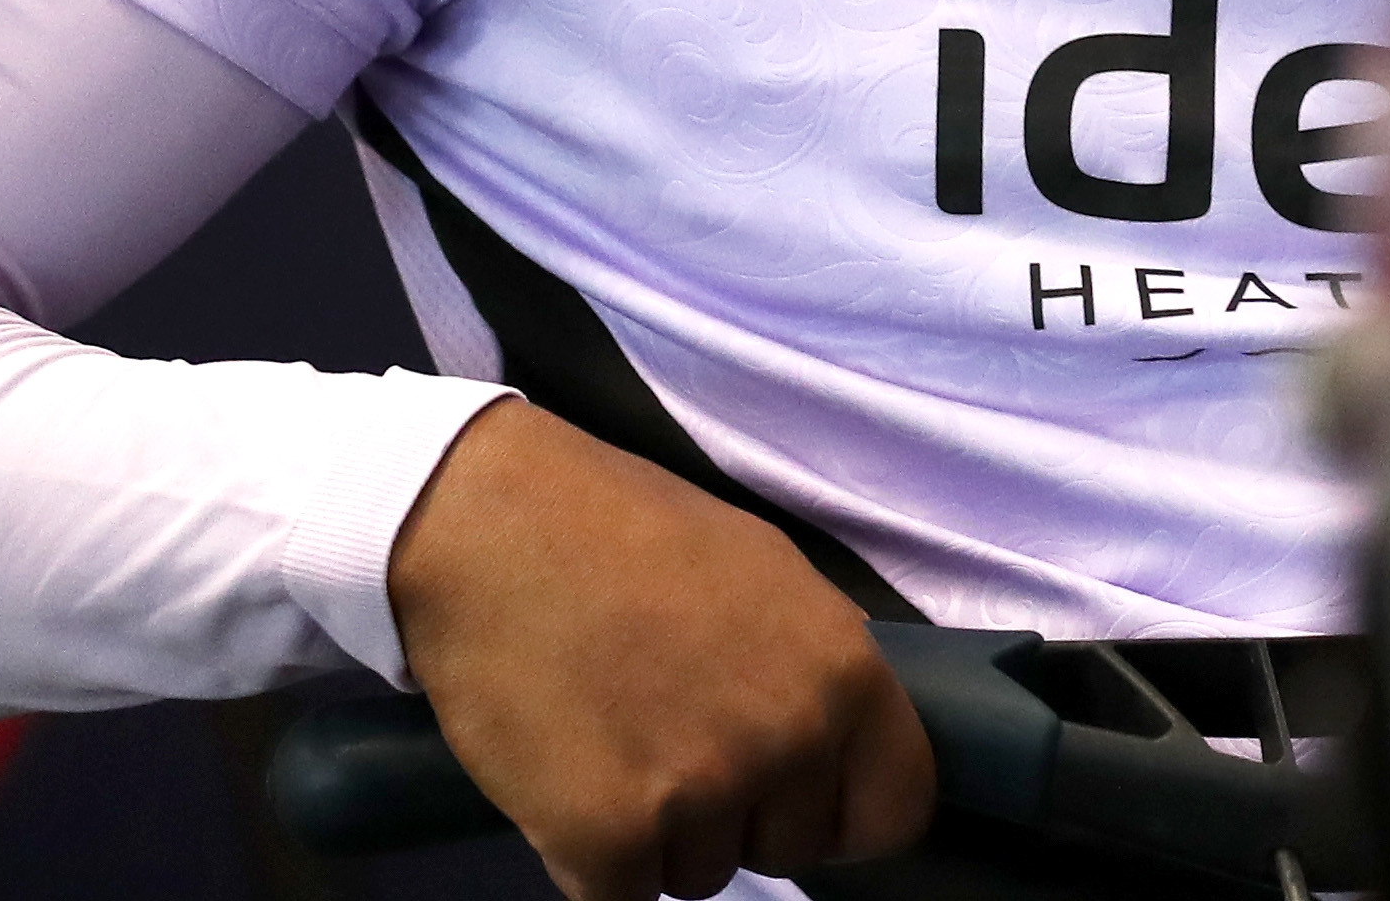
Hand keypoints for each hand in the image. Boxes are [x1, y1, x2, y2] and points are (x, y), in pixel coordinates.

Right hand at [387, 399, 936, 899]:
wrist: (493, 525)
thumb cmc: (627, 531)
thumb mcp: (767, 577)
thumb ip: (813, 671)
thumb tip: (838, 742)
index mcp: (845, 673)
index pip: (896, 809)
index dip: (842, 812)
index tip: (799, 800)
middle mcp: (790, 740)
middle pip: (788, 847)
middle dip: (737, 815)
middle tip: (672, 736)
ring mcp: (700, 794)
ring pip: (698, 872)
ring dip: (659, 833)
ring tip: (613, 734)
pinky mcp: (607, 839)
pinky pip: (618, 896)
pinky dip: (589, 857)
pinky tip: (567, 773)